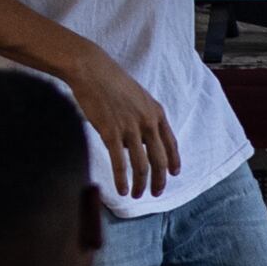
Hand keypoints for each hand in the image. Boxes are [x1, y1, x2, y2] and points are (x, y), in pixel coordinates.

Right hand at [73, 55, 182, 200]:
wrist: (92, 70)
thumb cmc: (112, 82)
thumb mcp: (138, 97)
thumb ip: (144, 118)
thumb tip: (141, 141)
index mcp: (157, 113)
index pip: (171, 144)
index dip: (173, 161)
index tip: (173, 174)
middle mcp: (148, 122)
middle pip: (159, 160)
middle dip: (159, 181)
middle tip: (156, 193)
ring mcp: (130, 128)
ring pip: (141, 166)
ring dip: (140, 185)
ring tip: (136, 195)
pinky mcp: (111, 133)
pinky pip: (120, 163)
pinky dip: (122, 180)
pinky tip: (122, 190)